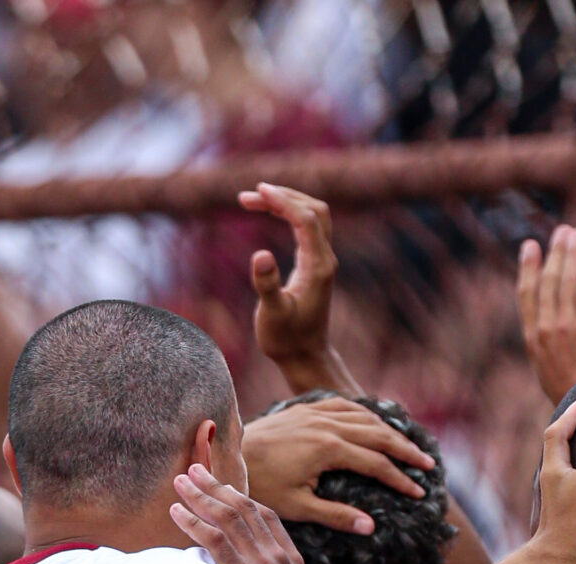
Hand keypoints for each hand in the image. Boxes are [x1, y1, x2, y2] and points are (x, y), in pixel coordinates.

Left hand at [170, 465, 313, 563]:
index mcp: (291, 561)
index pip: (266, 517)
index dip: (241, 498)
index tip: (222, 487)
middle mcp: (278, 557)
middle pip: (245, 509)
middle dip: (217, 487)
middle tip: (194, 471)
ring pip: (228, 518)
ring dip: (200, 497)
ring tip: (180, 483)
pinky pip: (215, 541)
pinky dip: (193, 523)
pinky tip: (177, 512)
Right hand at [240, 185, 342, 388]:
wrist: (304, 358)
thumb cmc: (286, 341)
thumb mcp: (272, 316)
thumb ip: (267, 286)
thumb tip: (260, 255)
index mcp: (318, 267)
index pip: (305, 219)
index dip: (283, 202)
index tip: (258, 192)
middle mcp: (325, 259)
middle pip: (313, 209)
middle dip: (284, 196)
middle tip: (250, 196)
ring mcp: (322, 260)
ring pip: (312, 215)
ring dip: (286, 202)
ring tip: (253, 200)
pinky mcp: (315, 264)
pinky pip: (306, 227)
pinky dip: (288, 214)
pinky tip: (268, 213)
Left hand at [242, 399, 434, 534]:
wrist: (230, 454)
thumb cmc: (261, 485)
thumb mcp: (297, 507)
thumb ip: (335, 515)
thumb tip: (371, 528)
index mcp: (328, 449)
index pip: (376, 464)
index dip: (400, 479)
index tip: (418, 493)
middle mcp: (327, 425)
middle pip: (379, 434)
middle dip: (406, 451)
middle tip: (427, 466)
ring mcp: (317, 412)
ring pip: (366, 416)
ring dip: (390, 430)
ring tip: (408, 446)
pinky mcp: (307, 408)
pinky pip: (346, 405)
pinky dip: (366, 413)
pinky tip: (375, 423)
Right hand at [517, 224, 575, 404]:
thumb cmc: (573, 393)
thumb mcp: (550, 371)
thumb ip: (548, 345)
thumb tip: (550, 325)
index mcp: (533, 341)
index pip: (526, 296)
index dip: (528, 268)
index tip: (530, 246)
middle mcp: (546, 331)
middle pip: (547, 282)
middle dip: (555, 253)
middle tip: (562, 232)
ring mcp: (567, 327)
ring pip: (566, 280)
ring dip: (572, 253)